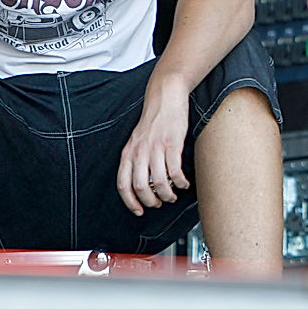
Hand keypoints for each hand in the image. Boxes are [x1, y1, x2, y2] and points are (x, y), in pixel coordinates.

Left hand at [116, 76, 192, 216]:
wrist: (165, 97)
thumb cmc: (154, 120)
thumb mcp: (137, 141)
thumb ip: (136, 159)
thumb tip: (143, 183)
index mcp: (128, 152)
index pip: (123, 184)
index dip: (130, 202)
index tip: (139, 211)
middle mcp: (139, 152)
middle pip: (141, 187)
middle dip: (150, 201)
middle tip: (159, 203)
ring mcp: (156, 148)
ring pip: (159, 182)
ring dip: (167, 194)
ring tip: (173, 195)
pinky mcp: (172, 144)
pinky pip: (175, 171)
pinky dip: (180, 182)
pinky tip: (184, 183)